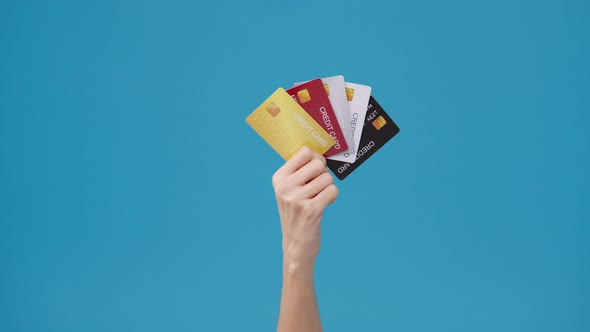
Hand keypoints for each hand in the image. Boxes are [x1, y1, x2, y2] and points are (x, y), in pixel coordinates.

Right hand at [272, 146, 338, 269]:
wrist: (296, 244)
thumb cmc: (297, 212)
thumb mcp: (289, 190)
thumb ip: (300, 170)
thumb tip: (320, 151)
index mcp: (279, 178)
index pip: (305, 152)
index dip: (315, 158)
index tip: (315, 169)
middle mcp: (285, 187)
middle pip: (318, 164)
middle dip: (323, 174)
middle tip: (318, 186)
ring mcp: (297, 199)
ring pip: (327, 178)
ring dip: (328, 188)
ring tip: (319, 198)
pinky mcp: (311, 210)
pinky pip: (332, 191)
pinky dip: (332, 197)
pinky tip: (324, 204)